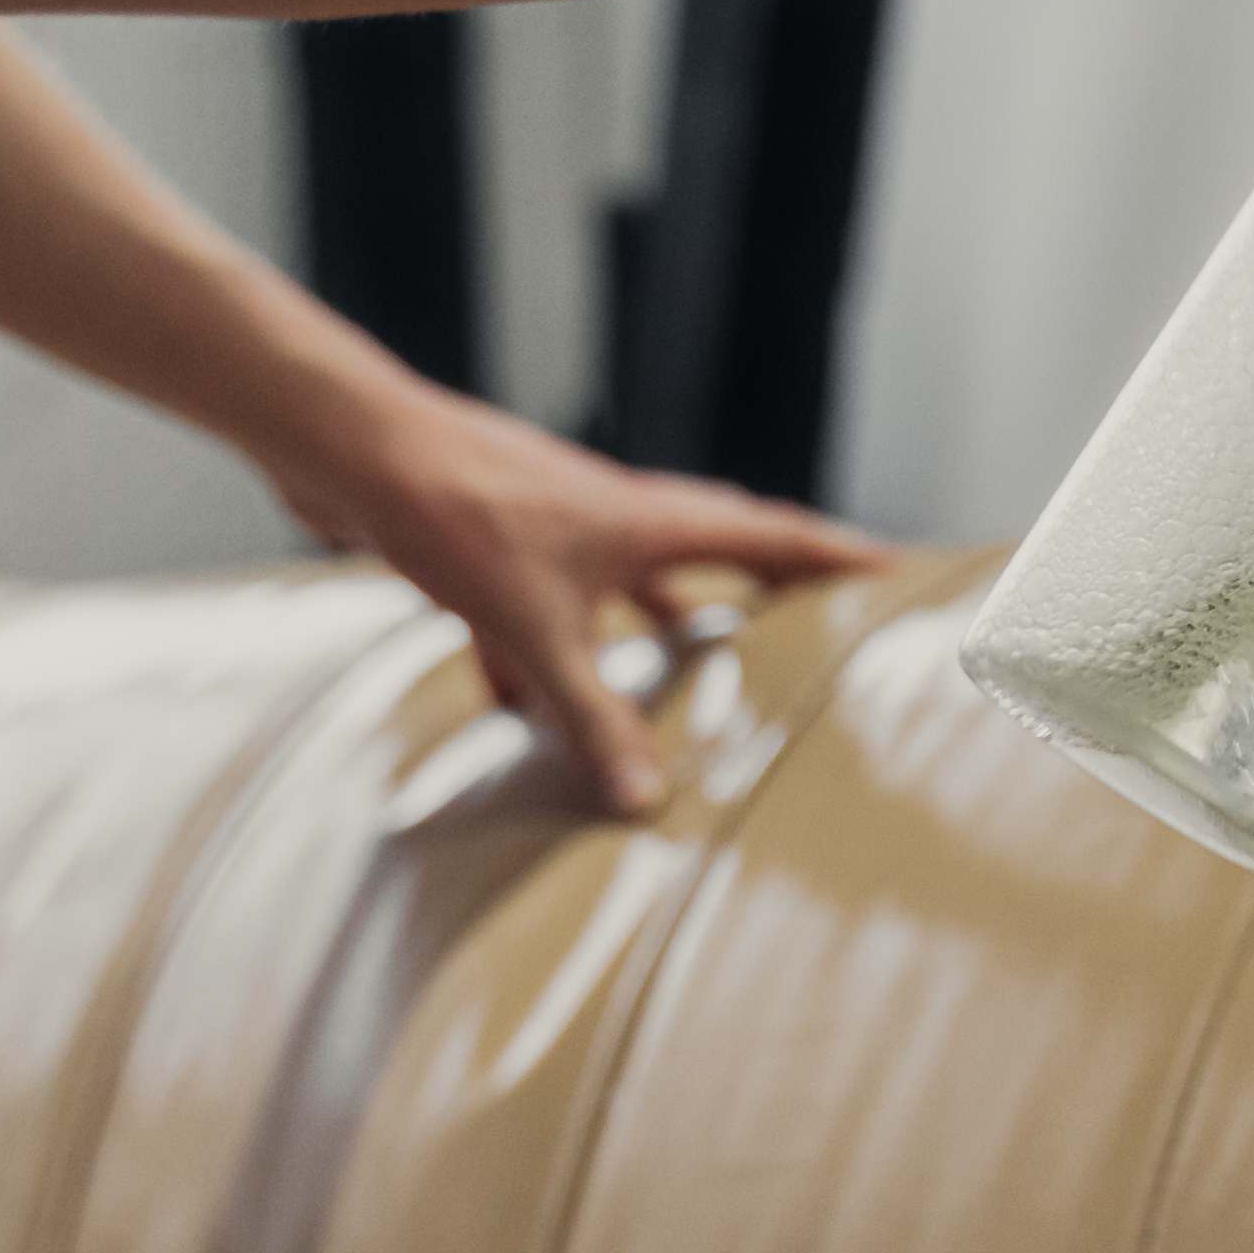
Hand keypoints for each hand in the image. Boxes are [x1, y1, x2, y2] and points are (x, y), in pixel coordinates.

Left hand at [278, 388, 889, 820]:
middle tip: (819, 618)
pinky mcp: (498, 544)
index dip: (840, 556)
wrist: (352, 449)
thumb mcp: (536, 631)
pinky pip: (544, 608)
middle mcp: (615, 518)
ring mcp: (557, 528)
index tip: (901, 569)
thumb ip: (594, 720)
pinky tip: (520, 709)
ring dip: (660, 627)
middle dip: (768, 591)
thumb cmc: (454, 514)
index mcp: (651, 524)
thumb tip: (644, 803)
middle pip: (715, 554)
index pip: (772, 538)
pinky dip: (547, 656)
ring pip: (629, 584)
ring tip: (690, 671)